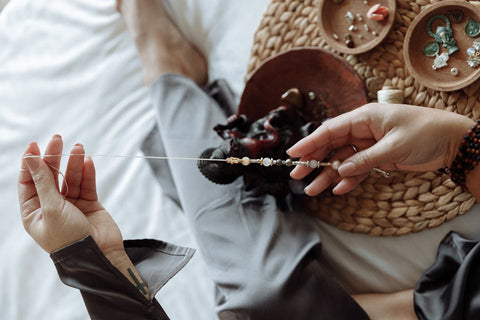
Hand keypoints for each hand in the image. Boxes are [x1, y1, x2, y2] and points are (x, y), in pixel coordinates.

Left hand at [18, 135, 123, 256]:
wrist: (98, 255)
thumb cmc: (69, 239)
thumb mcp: (51, 209)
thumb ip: (43, 182)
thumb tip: (31, 159)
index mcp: (35, 212)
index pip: (28, 182)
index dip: (30, 163)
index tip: (35, 146)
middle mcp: (51, 207)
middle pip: (50, 176)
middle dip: (53, 158)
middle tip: (57, 139)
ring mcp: (72, 205)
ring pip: (70, 178)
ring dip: (74, 163)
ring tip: (78, 148)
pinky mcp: (90, 204)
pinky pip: (87, 184)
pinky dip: (87, 173)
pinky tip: (87, 161)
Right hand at [287, 103, 473, 195]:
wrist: (453, 141)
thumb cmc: (427, 133)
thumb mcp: (394, 146)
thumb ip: (365, 159)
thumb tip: (340, 170)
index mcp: (365, 118)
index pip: (330, 129)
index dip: (310, 142)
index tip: (293, 153)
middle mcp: (363, 130)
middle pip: (332, 145)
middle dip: (314, 160)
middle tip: (298, 174)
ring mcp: (370, 145)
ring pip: (342, 160)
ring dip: (328, 174)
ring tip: (313, 190)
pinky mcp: (378, 158)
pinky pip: (358, 169)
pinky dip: (349, 179)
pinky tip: (338, 189)